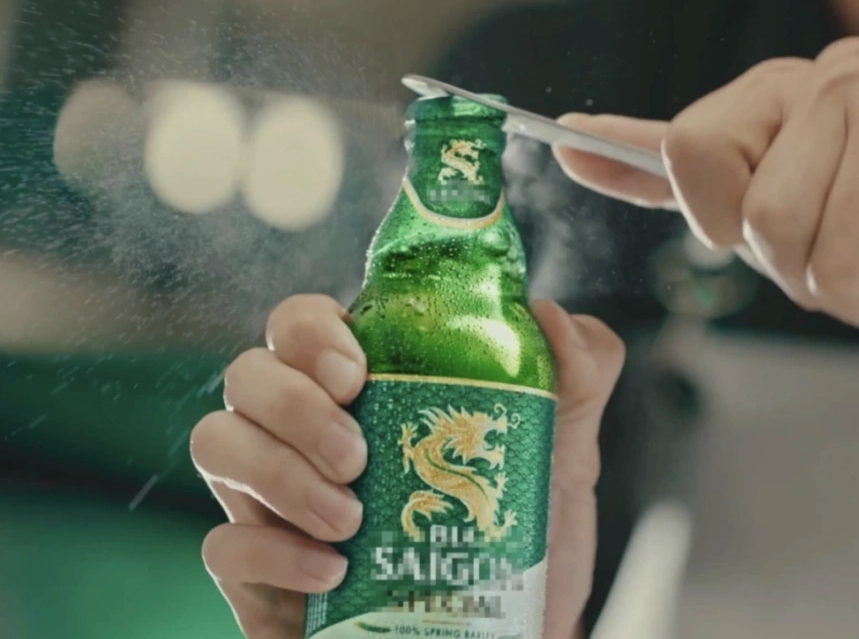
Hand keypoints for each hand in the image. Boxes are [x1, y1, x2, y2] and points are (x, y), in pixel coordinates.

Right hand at [191, 294, 624, 638]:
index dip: (311, 331)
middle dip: (293, 407)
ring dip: (278, 474)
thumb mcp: (564, 451)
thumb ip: (576, 376)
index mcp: (365, 387)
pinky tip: (332, 572)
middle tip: (358, 454)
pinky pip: (221, 548)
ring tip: (351, 518)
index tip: (357, 370)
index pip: (302, 324)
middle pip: (247, 376)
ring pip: (217, 444)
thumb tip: (552, 317)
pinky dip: (270, 553)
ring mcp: (274, 500)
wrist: (511, 635)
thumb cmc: (520, 534)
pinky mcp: (261, 574)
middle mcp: (305, 432)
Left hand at [555, 37, 858, 351]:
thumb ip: (679, 178)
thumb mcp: (775, 210)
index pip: (689, 153)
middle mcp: (841, 79)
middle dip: (813, 277)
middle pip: (761, 226)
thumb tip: (572, 142)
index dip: (723, 223)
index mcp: (784, 87)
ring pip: (827, 264)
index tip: (772, 226)